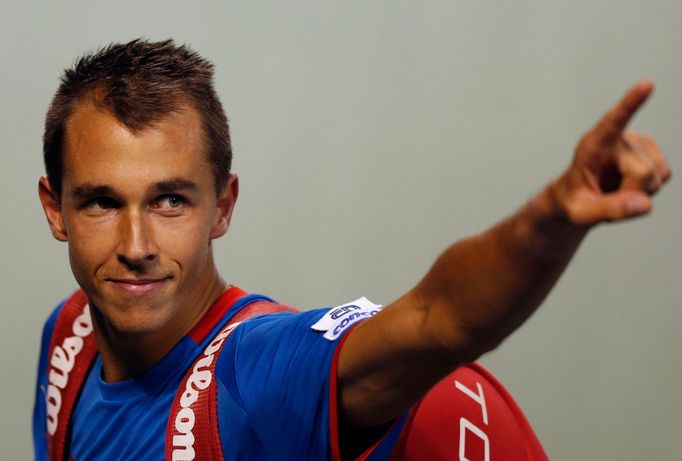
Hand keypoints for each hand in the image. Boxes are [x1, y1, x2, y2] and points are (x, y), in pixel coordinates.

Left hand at [550, 80, 670, 226]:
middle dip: (630, 194)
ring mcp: (637, 144)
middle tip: (605, 198)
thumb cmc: (572, 203)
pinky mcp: (651, 153)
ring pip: (657, 177)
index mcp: (592, 146)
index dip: (631, 103)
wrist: (578, 201)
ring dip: (639, 193)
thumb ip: (609, 210)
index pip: (613, 121)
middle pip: (643, 173)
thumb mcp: (580, 213)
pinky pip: (664, 177)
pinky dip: (649, 190)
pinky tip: (628, 187)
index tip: (647, 84)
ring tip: (614, 191)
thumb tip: (644, 204)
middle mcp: (618, 139)